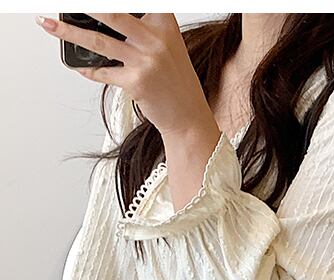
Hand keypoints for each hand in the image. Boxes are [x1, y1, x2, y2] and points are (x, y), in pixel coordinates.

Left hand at [35, 13, 216, 139]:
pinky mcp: (136, 82)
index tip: (91, 3)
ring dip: (68, 33)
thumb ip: (142, 30)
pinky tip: (79, 66)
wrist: (188, 117)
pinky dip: (87, 70)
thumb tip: (104, 19)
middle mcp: (156, 40)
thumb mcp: (166, 48)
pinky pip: (102, 72)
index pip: (136, 2)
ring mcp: (145, 61)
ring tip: (49, 25)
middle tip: (64, 3)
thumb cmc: (175, 83)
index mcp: (164, 24)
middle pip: (112, 14)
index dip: (118, 2)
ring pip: (98, 41)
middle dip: (85, 7)